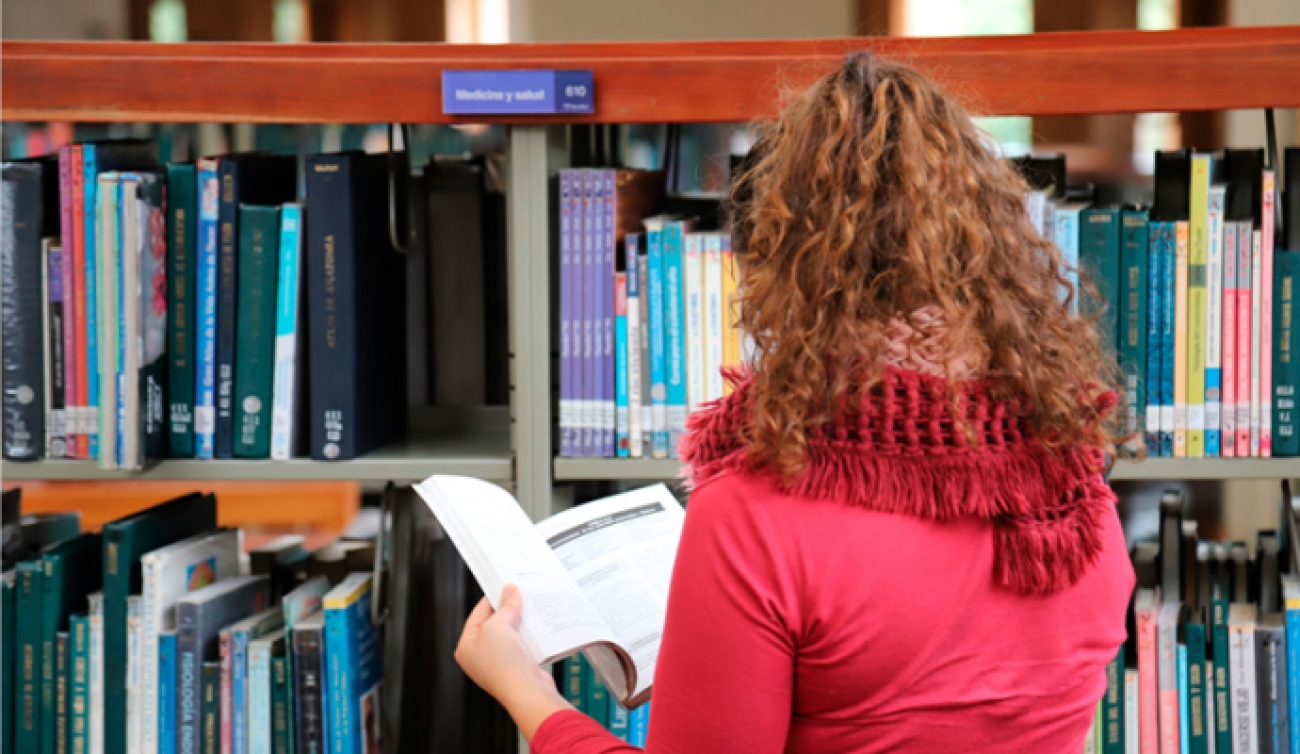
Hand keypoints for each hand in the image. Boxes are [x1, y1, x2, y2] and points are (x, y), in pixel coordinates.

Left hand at [456, 584, 570, 738]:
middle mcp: (479, 656)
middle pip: (494, 624)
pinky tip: (536, 625)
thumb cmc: (503, 663)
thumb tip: (509, 590)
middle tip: (518, 594)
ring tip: (529, 607)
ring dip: (519, 622)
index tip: (504, 586)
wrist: (525, 691)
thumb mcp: (498, 626)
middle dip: (507, 610)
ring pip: (509, 634)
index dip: (491, 598)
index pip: (477, 615)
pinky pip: (521, 645)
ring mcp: (497, 663)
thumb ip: (505, 607)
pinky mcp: (515, 667)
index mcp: (466, 646)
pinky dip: (528, 635)